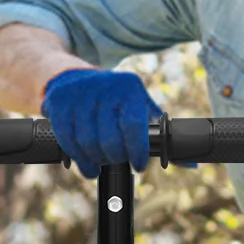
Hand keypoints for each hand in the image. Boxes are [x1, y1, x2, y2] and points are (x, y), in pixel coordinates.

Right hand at [41, 68, 166, 177]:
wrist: (71, 78)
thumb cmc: (111, 100)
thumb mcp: (135, 103)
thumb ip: (155, 127)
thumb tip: (183, 158)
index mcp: (129, 87)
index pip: (133, 126)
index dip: (137, 152)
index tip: (138, 165)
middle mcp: (105, 87)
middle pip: (110, 139)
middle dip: (115, 158)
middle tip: (117, 161)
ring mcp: (80, 94)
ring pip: (88, 143)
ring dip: (94, 162)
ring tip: (98, 166)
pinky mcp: (59, 103)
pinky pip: (68, 140)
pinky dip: (78, 157)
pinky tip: (85, 162)